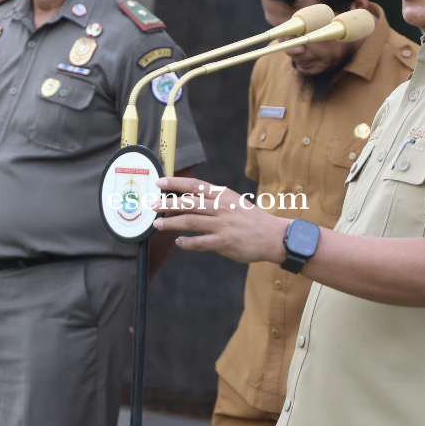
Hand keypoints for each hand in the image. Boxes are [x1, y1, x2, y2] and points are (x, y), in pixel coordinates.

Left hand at [153, 177, 287, 265]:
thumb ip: (213, 200)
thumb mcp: (233, 202)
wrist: (273, 236)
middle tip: (152, 206)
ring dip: (171, 223)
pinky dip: (187, 243)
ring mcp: (222, 225)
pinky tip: (179, 242)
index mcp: (223, 195)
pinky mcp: (225, 242)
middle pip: (188, 203)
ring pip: (191, 221)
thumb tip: (188, 200)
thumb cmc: (251, 220)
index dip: (175, 183)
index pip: (195, 185)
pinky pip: (200, 242)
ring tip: (157, 225)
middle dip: (167, 204)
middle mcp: (221, 207)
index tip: (159, 182)